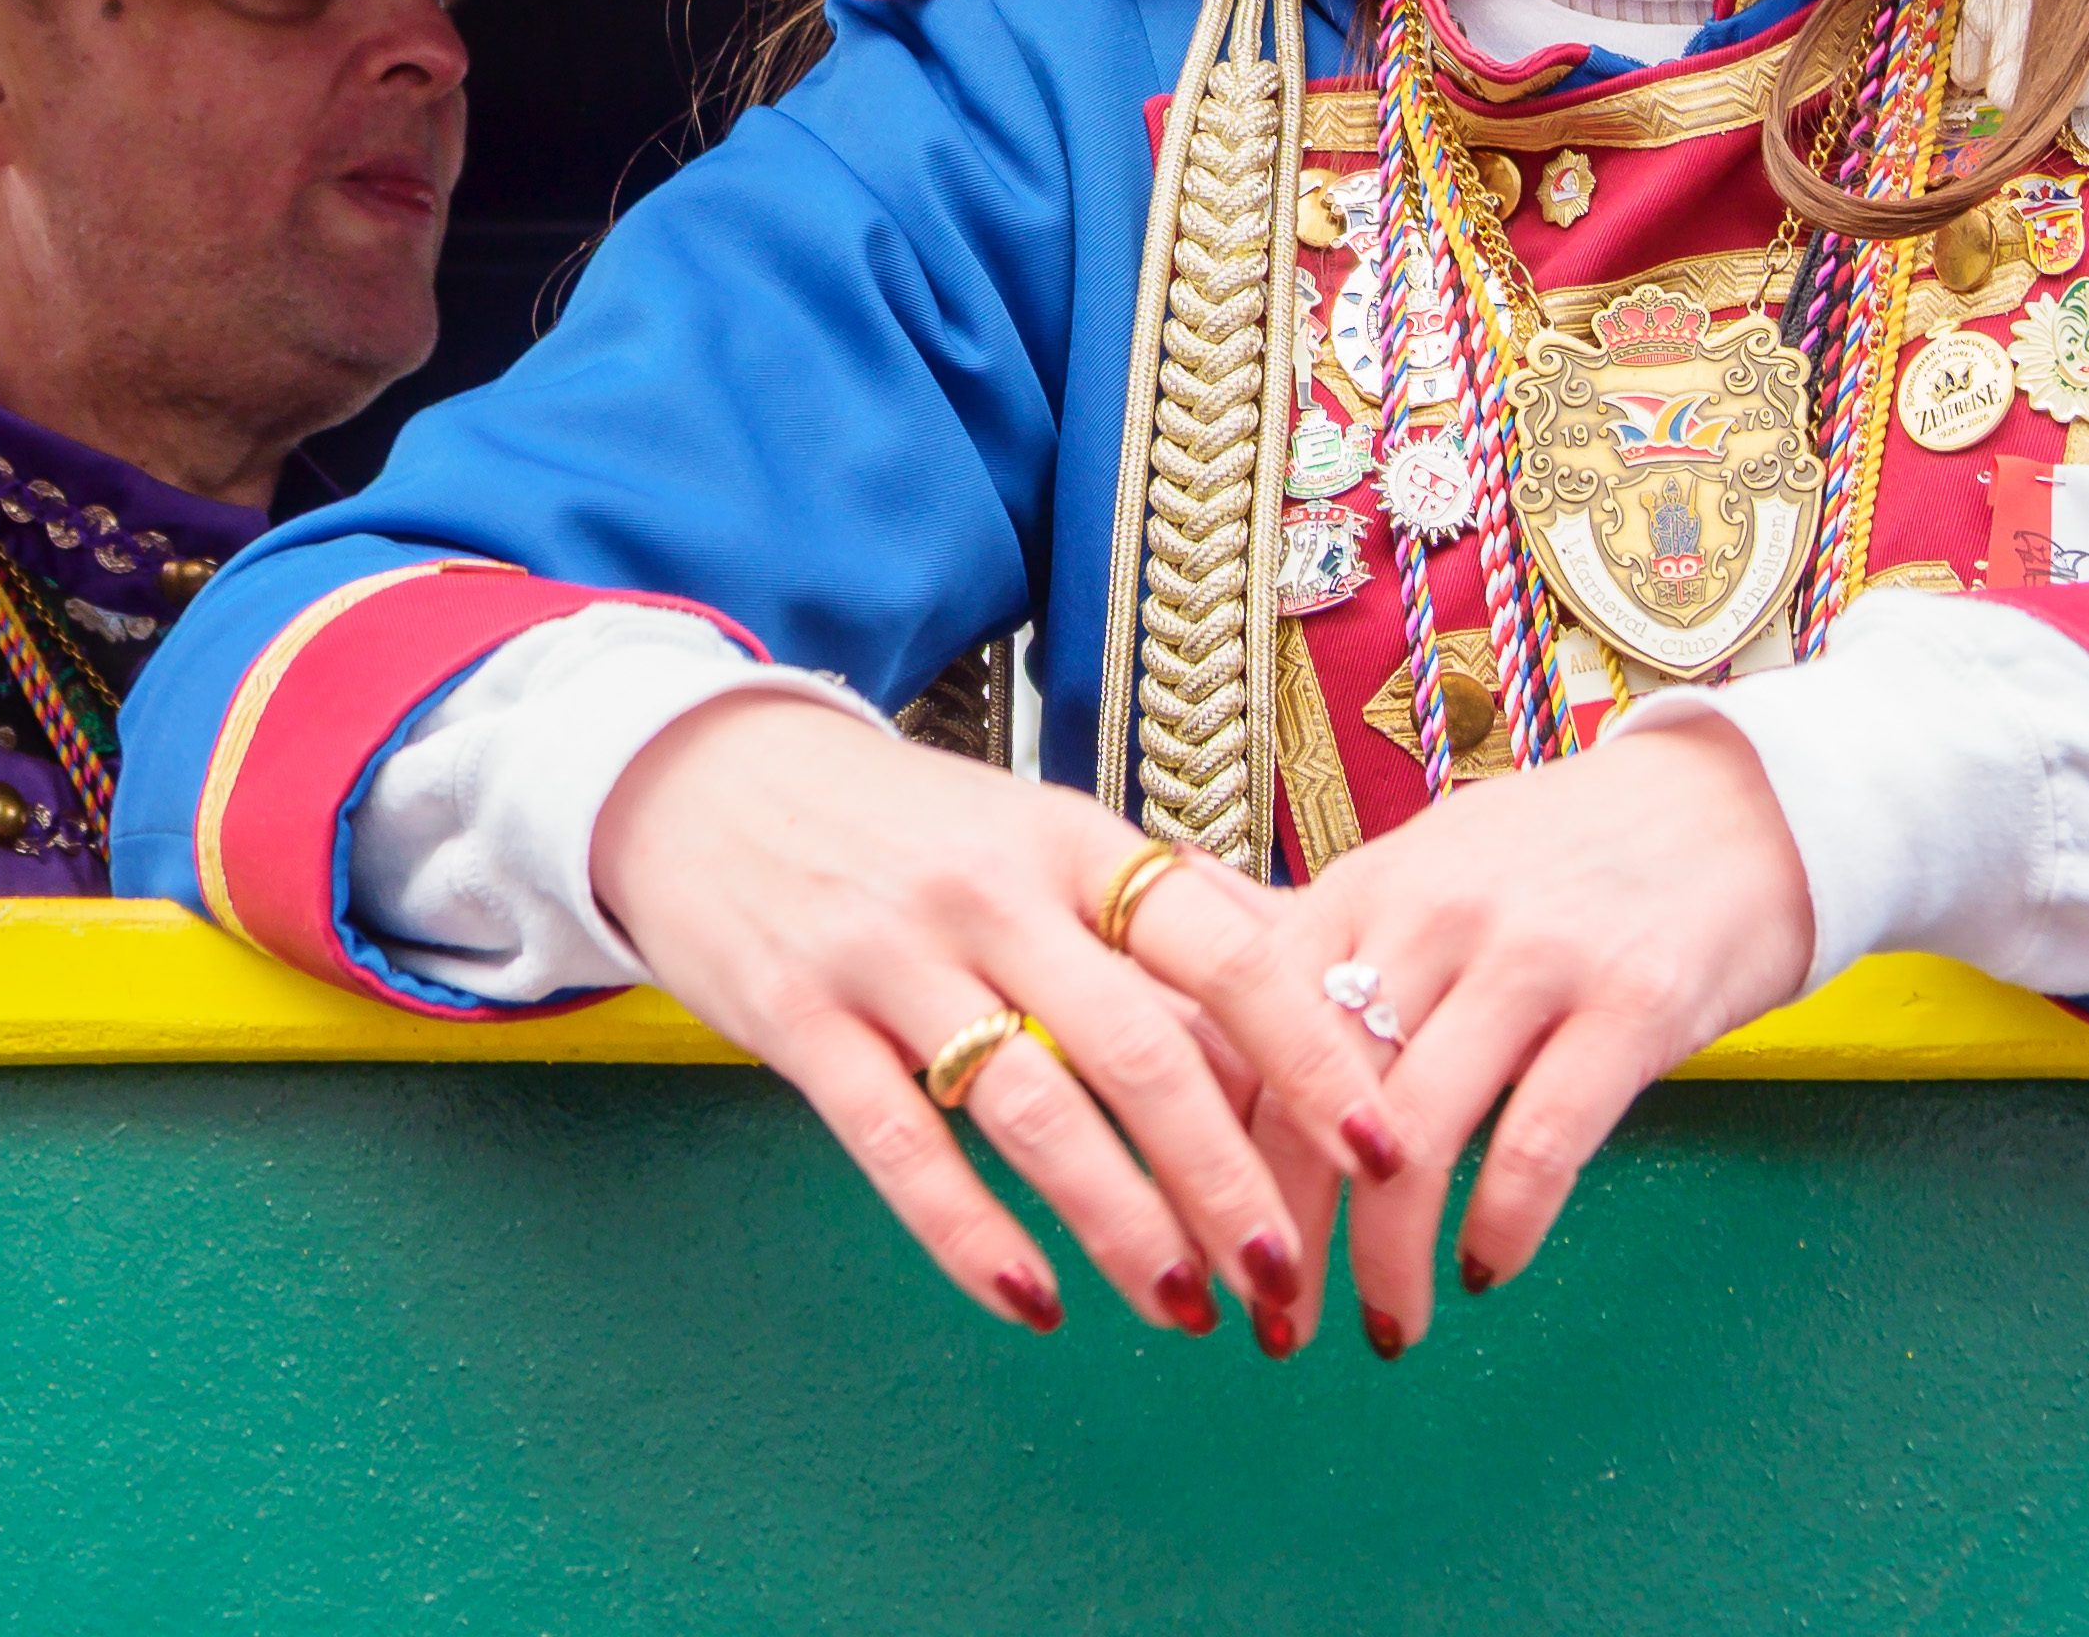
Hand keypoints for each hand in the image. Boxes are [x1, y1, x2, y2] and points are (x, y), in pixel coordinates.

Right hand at [592, 692, 1410, 1345]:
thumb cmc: (907, 829)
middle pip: (1139, 1049)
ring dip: (1119, 1223)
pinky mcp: (800, 1021)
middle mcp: (992, 892)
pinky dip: (972, 1237)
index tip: (1385, 1142)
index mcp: (1072, 841)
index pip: (1220, 946)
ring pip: (1032, 1109)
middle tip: (1285, 1280)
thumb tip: (1319, 985)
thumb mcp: (1038, 835)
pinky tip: (1034, 1305)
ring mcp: (889, 955)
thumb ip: (1162, 913)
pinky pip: (899, 1147)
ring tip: (1183, 1308)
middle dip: (1226, 1179)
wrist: (704, 779)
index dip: (1309, 1048)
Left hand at [1250, 716, 1814, 1355]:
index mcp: (1368, 885)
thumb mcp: (1426, 870)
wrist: (1734, 807)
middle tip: (1278, 1328)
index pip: (1248, 1033)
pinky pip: (1540, 1143)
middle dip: (1286, 1233)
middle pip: (1316, 1099)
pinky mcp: (1633, 1003)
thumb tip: (1182, 967)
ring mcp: (1536, 955)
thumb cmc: (1560, 858)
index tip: (1204, 1245)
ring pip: (1415, 1136)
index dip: (1214, 1153)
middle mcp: (1436, 912)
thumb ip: (1321, 938)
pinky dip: (1501, 1227)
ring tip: (1386, 1327)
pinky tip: (1487, 1268)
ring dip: (1387, 1261)